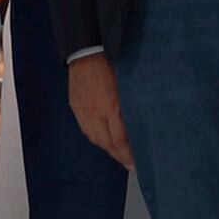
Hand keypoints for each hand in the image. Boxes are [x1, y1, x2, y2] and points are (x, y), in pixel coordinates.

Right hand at [65, 50, 130, 166]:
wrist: (86, 52)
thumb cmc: (110, 64)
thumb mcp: (126, 85)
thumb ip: (131, 105)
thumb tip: (142, 123)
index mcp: (111, 106)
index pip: (120, 140)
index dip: (128, 155)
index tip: (136, 164)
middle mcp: (95, 113)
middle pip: (107, 144)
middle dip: (119, 157)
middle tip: (130, 165)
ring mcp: (83, 112)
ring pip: (96, 140)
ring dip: (108, 149)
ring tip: (119, 155)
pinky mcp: (76, 108)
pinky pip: (86, 130)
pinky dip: (97, 139)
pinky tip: (104, 141)